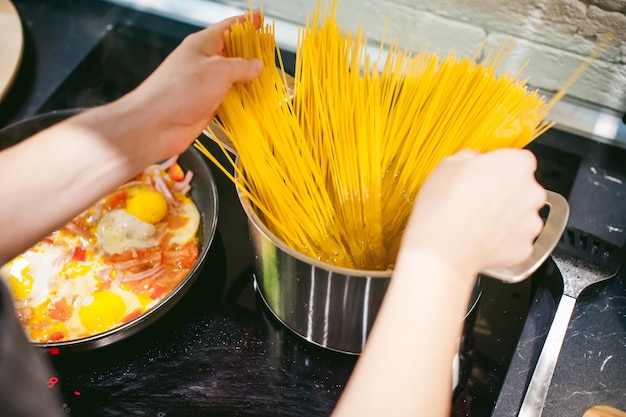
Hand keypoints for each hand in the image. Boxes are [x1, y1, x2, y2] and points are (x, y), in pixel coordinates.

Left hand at [122, 12, 263, 160]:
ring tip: (267, 78)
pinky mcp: (206, 105)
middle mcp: (203, 62)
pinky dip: (241, 99)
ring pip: (232, 77)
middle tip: (270, 51)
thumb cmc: (179, 90)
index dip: (246, 23)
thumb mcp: (218, 70)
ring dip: (248, 79)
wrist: (156, 124)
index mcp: (202, 45)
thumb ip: (241, 66)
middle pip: (232, 52)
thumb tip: (256, 65)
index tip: (261, 21)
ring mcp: (204, 84)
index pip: (228, 28)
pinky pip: (228, 98)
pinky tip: (254, 101)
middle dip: (252, 52)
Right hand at [401, 148, 545, 276]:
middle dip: (504, 193)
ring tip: (475, 222)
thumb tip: (473, 162)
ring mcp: (531, 222)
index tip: (485, 175)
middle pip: (523, 188)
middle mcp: (531, 192)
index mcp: (516, 164)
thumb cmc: (444, 206)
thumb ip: (470, 158)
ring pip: (520, 216)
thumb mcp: (447, 165)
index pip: (518, 160)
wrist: (442, 249)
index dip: (499, 168)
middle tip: (476, 200)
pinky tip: (480, 238)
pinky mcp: (525, 248)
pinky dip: (502, 241)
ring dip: (504, 217)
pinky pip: (515, 241)